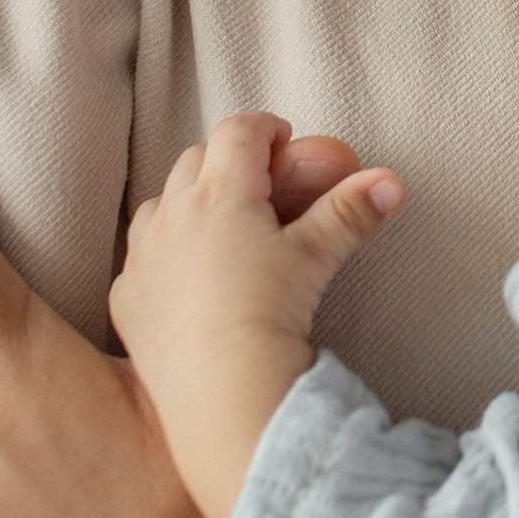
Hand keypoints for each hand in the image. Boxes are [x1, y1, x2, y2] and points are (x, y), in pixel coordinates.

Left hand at [112, 113, 404, 517]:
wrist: (222, 388)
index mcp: (221, 193)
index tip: (283, 139)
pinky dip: (163, 253)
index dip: (266, 129)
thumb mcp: (316, 257)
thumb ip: (351, 212)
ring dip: (188, 200)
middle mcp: (173, 214)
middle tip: (259, 179)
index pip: (239, 133)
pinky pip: (140, 257)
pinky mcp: (127, 296)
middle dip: (229, 160)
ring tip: (218, 222)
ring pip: (160, 203)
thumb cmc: (270, 313)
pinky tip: (185, 275)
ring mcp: (143, 255)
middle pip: (197, 159)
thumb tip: (392, 183)